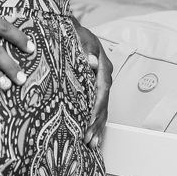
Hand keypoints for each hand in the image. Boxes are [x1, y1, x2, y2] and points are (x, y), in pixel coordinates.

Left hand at [72, 17, 112, 150]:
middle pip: (103, 104)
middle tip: (89, 140)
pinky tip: (92, 137)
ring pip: (103, 109)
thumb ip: (86, 50)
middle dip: (97, 123)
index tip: (90, 120)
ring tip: (91, 144)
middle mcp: (104, 77)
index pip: (102, 90)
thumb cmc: (74, 34)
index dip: (97, 107)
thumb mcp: (80, 38)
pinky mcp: (95, 89)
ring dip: (97, 127)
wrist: (71, 31)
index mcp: (103, 66)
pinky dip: (96, 123)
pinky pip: (98, 108)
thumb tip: (92, 62)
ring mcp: (101, 84)